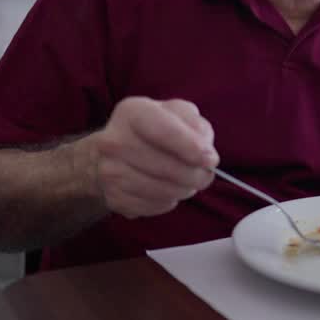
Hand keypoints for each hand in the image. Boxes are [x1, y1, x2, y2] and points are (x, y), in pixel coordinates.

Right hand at [85, 97, 217, 218]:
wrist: (111, 152)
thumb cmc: (154, 129)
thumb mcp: (177, 114)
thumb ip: (196, 126)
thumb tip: (206, 154)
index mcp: (132, 112)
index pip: (164, 131)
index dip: (191, 147)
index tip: (211, 160)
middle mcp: (114, 141)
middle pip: (165, 166)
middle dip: (194, 174)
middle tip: (206, 175)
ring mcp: (108, 171)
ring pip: (160, 190)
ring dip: (183, 190)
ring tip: (189, 184)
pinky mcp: (111, 197)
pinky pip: (151, 206)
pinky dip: (167, 202)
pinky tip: (169, 192)